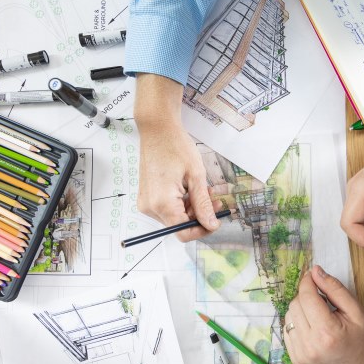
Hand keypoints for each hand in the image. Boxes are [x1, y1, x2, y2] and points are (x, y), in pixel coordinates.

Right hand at [134, 74, 221, 241]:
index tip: (216, 220)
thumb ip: (203, 204)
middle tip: (215, 200)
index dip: (202, 230)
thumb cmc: (175, 146)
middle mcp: (150, 207)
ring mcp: (146, 203)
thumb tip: (210, 225)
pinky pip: (167, 209)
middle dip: (199, 216)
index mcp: (162, 203)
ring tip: (204, 190)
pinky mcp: (147, 198)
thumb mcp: (196, 176)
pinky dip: (181, 203)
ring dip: (192, 209)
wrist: (157, 130)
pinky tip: (190, 189)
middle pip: (179, 226)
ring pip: (174, 218)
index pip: (183, 233)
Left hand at [283, 265, 363, 363]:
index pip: (307, 297)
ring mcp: (300, 355)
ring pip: (289, 317)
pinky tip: (314, 328)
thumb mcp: (357, 312)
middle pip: (295, 305)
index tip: (312, 275)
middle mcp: (310, 345)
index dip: (308, 282)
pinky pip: (288, 331)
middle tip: (323, 300)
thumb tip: (315, 271)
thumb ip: (335, 289)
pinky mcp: (296, 360)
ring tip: (320, 316)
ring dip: (301, 310)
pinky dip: (298, 324)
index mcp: (327, 332)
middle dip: (306, 296)